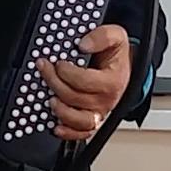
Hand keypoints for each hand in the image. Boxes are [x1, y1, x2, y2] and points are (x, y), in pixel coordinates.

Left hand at [37, 25, 130, 140]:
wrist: (126, 68)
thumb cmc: (118, 56)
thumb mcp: (116, 36)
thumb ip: (102, 36)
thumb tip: (83, 45)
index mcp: (112, 81)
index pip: (84, 81)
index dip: (66, 72)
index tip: (58, 62)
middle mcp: (106, 100)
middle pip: (74, 98)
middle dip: (54, 82)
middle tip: (44, 69)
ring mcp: (99, 112)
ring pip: (78, 120)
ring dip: (60, 111)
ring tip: (50, 98)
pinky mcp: (93, 120)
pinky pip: (82, 134)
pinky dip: (68, 133)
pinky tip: (56, 127)